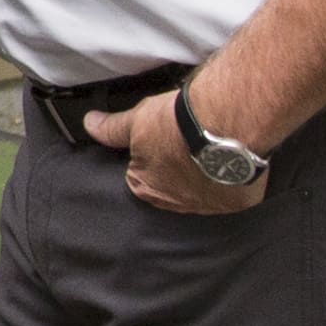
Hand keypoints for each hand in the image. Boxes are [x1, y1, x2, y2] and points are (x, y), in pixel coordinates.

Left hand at [81, 88, 263, 216]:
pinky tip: (230, 161)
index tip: (162, 141)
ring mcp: (206, 206)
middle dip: (176, 169)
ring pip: (201, 192)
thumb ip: (112, 128)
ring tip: (211, 150)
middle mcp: (173, 203)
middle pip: (170, 186)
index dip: (150, 156)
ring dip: (204, 175)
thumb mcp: (138, 120)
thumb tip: (90, 124)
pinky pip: (229, 194)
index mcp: (145, 186)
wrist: (227, 127)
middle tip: (187, 143)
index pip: (139, 176)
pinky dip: (229, 179)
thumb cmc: (178, 125)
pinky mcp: (235, 202)